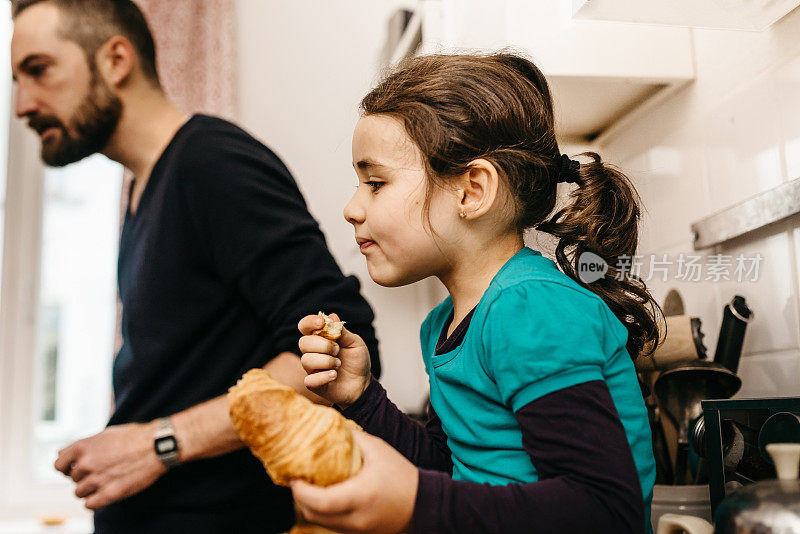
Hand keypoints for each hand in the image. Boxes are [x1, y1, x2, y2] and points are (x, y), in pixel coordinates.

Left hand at [54, 422, 165, 509]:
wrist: (157, 445)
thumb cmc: (135, 437)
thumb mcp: (106, 434)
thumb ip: (85, 446)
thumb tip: (63, 453)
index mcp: (83, 447)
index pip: (59, 464)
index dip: (68, 467)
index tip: (77, 468)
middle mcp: (86, 463)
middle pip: (73, 479)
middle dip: (84, 476)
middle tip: (102, 471)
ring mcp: (97, 479)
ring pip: (79, 492)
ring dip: (90, 489)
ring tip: (106, 481)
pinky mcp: (109, 494)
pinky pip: (89, 504)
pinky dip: (95, 501)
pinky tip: (106, 493)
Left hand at [291, 431, 417, 533]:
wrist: (424, 504)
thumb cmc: (402, 476)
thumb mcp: (379, 449)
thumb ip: (353, 437)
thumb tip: (330, 425)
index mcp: (361, 496)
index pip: (321, 502)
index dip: (301, 491)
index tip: (294, 477)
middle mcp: (356, 517)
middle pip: (313, 514)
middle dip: (300, 497)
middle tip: (297, 478)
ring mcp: (356, 529)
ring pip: (320, 522)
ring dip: (309, 505)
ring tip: (309, 484)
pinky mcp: (357, 533)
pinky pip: (331, 524)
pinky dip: (322, 511)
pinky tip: (325, 494)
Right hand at [298, 313, 370, 407]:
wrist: (363, 383)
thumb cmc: (357, 361)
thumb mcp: (355, 343)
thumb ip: (342, 332)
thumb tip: (332, 316)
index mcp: (320, 338)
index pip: (305, 326)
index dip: (309, 322)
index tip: (321, 322)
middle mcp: (313, 352)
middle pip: (303, 343)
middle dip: (323, 345)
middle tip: (337, 350)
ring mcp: (312, 368)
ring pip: (306, 360)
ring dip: (326, 361)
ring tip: (338, 364)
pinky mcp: (314, 384)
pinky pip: (309, 380)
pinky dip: (323, 377)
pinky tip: (334, 375)